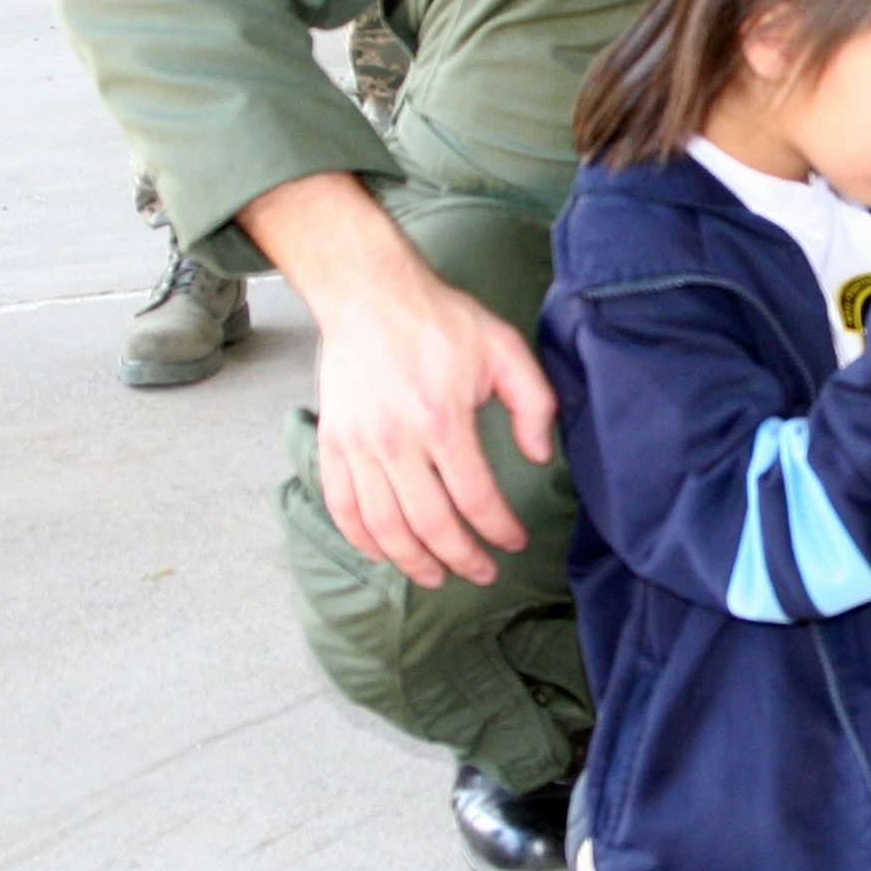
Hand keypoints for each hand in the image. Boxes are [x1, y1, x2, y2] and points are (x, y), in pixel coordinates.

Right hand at [239, 174, 555, 587]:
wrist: (368, 293)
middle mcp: (396, 440)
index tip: (512, 542)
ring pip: (383, 527)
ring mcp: (358, 445)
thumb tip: (538, 456)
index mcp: (443, 419)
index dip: (498, 530)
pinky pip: (342, 506)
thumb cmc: (440, 320)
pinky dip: (361, 539)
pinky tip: (383, 553)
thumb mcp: (505, 347)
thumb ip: (533, 403)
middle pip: (429, 524)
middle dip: (460, 559)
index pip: (476, 498)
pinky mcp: (332, 443)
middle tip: (481, 573)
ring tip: (436, 577)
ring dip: (411, 562)